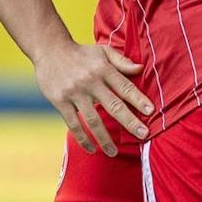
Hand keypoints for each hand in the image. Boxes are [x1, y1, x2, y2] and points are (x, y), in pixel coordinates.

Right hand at [33, 40, 153, 154]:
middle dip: (130, 122)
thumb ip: (121, 61)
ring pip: (93, 120)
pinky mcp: (60, 101)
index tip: (151, 111)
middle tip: (143, 135)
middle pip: (113, 105)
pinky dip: (82, 139)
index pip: (125, 86)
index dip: (139, 99)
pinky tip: (91, 149)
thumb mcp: (102, 51)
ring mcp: (75, 93)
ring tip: (113, 152)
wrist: (49, 49)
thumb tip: (141, 69)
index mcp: (103, 69)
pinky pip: (73, 124)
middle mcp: (91, 82)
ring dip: (104, 139)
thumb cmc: (81, 52)